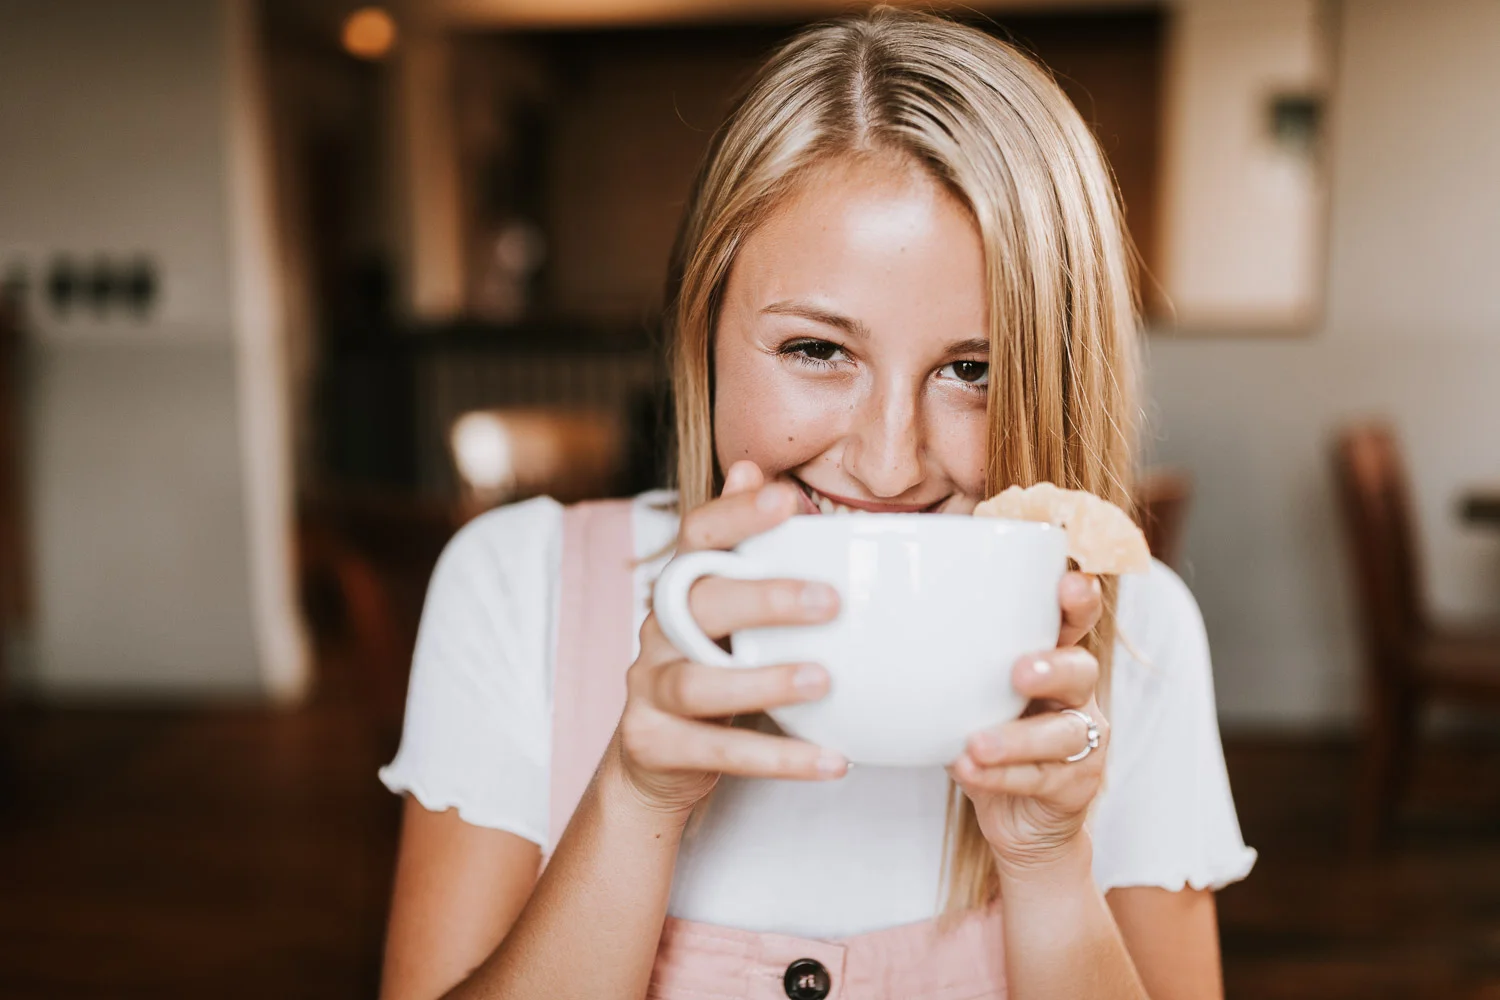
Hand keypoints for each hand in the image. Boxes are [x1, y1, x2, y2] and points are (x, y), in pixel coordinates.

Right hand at [610, 460, 848, 817]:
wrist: (656, 763)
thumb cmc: (713, 668)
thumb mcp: (728, 610)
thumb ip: (745, 549)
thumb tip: (753, 469)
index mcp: (681, 589)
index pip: (696, 537)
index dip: (736, 515)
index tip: (787, 499)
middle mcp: (656, 631)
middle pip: (698, 604)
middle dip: (763, 598)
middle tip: (831, 600)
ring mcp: (649, 689)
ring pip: (698, 682)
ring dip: (764, 681)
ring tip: (824, 681)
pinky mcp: (655, 744)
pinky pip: (718, 752)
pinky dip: (778, 758)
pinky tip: (833, 761)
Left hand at [949, 573, 1108, 873]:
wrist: (1020, 822)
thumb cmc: (989, 742)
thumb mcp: (969, 699)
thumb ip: (948, 667)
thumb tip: (884, 629)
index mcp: (1051, 661)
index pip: (1072, 623)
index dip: (1078, 602)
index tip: (1068, 582)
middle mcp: (1075, 697)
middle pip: (1080, 670)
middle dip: (1052, 667)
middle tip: (1019, 672)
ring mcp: (1082, 743)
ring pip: (1062, 733)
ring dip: (1017, 737)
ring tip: (977, 743)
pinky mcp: (1074, 786)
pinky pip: (1041, 778)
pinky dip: (1003, 775)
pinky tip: (971, 770)